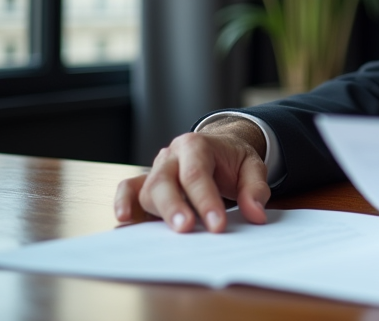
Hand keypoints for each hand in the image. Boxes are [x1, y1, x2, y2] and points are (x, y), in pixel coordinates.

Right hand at [113, 117, 270, 233]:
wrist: (218, 148)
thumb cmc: (233, 160)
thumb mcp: (252, 167)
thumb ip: (255, 189)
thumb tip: (255, 214)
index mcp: (196, 145)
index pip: (197, 173)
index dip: (206, 201)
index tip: (217, 226)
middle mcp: (171, 155)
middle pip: (164, 181)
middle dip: (175, 207)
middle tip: (186, 229)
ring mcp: (156, 168)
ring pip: (148, 190)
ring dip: (159, 212)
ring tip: (174, 232)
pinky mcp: (145, 182)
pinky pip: (128, 188)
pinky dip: (123, 202)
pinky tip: (126, 220)